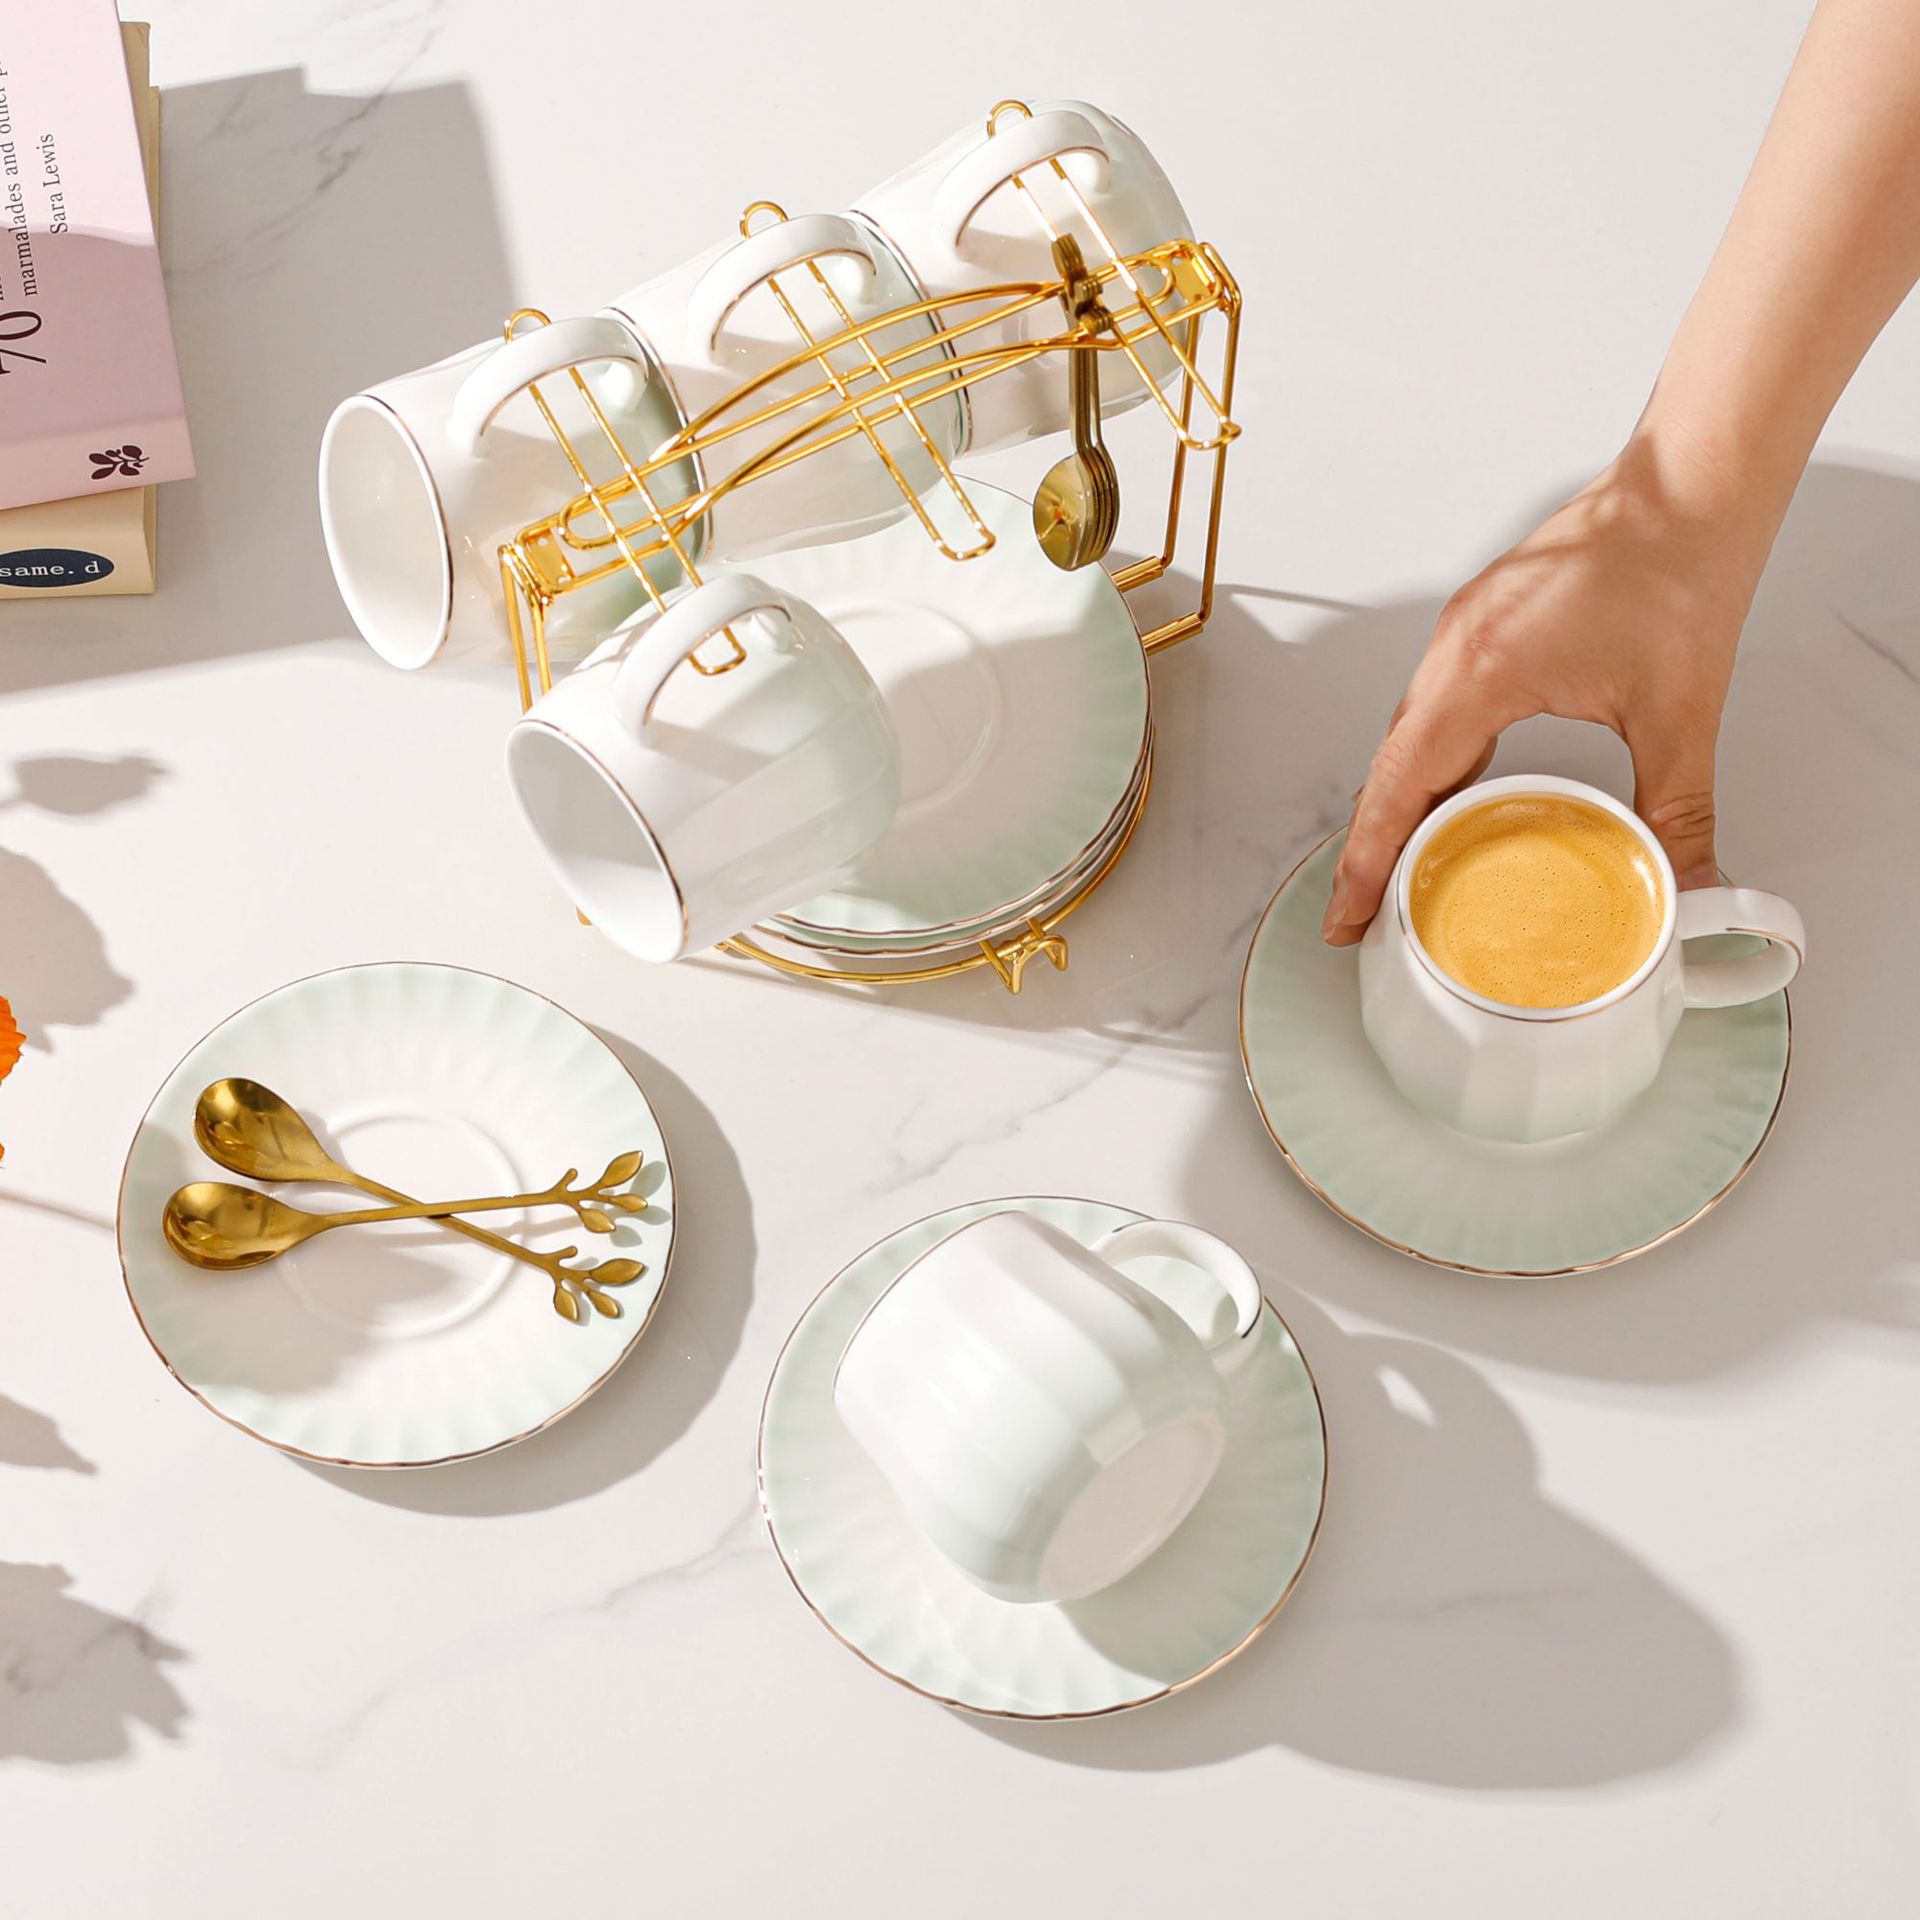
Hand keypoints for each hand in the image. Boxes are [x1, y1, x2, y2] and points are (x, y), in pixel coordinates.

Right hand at [1321, 429, 1774, 944]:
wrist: (1688, 486)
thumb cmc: (1676, 566)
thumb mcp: (1680, 710)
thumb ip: (1679, 809)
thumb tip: (1686, 887)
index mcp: (1482, 671)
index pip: (1399, 787)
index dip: (1366, 862)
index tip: (1348, 915)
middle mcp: (1454, 651)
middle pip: (1388, 771)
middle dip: (1371, 850)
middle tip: (1366, 917)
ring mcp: (1461, 636)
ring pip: (1407, 741)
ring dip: (1398, 808)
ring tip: (1399, 873)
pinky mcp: (1481, 630)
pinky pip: (1433, 713)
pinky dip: (1428, 767)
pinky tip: (1449, 801)